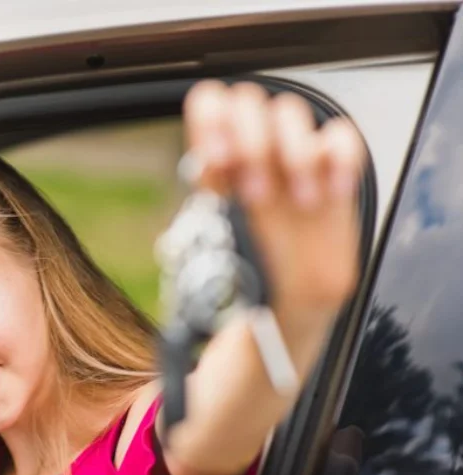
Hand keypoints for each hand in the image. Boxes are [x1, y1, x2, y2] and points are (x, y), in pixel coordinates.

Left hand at [183, 81, 365, 327]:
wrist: (288, 299)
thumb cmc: (247, 268)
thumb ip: (211, 202)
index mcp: (218, 158)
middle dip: (250, 142)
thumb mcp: (217, 241)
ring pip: (291, 111)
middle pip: (249, 100)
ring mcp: (293, 153)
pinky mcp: (333, 167)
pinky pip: (341, 135)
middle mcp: (253, 146)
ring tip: (298, 200)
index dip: (211, 120)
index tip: (218, 160)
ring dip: (293, 153)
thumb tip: (208, 170)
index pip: (210, 103)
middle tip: (256, 192)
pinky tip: (330, 193)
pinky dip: (339, 160)